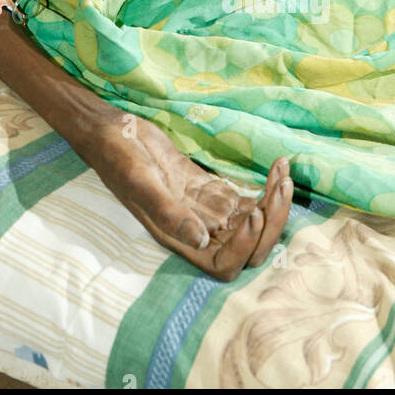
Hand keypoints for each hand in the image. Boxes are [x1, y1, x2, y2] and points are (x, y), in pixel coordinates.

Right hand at [95, 114, 292, 279]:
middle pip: (246, 247)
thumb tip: (201, 240)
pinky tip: (276, 165)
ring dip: (273, 203)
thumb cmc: (119, 158)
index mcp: (177, 239)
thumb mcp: (140, 182)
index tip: (252, 212)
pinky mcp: (210, 189)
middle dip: (270, 223)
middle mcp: (196, 231)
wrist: (112, 131)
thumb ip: (168, 212)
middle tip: (280, 186)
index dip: (244, 247)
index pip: (223, 264)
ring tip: (283, 172)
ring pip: (252, 222)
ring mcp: (205, 210)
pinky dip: (265, 186)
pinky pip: (246, 198)